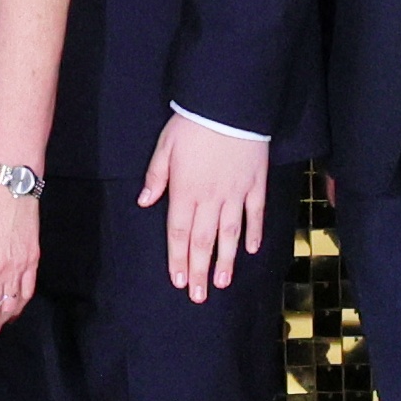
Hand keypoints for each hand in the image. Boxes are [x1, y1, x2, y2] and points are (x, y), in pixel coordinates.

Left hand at [139, 112, 270, 296]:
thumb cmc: (192, 123)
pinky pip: (255, 213)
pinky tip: (252, 250)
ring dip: (225, 260)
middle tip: (199, 296)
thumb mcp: (165, 146)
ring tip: (222, 282)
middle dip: (199, 269)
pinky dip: (254, 232)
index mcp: (185, 190)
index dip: (177, 258)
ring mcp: (235, 192)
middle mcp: (210, 197)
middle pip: (203, 240)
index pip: (178, 232)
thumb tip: (144, 202)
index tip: (178, 281)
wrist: (228, 104)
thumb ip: (156, 177)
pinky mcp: (255, 183)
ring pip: (230, 233)